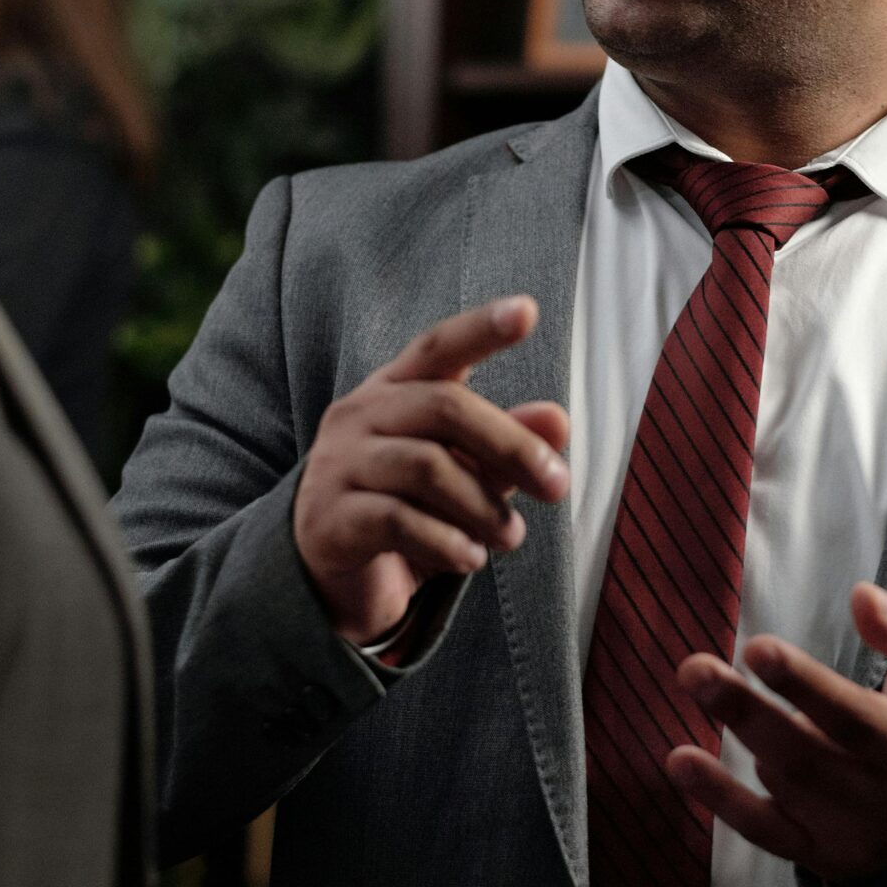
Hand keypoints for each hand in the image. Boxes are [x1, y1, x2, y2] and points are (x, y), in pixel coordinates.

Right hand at [294, 296, 569, 642]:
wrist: (331, 575)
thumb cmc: (406, 506)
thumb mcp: (463, 472)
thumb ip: (505, 444)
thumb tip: (558, 421)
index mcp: (395, 389)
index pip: (438, 348)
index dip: (481, 329)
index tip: (526, 311)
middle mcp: (361, 414)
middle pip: (444, 407)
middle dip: (510, 445)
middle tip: (558, 486)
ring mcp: (339, 464)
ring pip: (425, 467)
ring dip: (483, 506)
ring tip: (511, 535)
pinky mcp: (328, 519)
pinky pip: (397, 521)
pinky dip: (446, 541)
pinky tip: (471, 558)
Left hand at [668, 583, 886, 885]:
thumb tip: (862, 596)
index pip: (856, 721)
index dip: (805, 687)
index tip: (758, 649)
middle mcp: (884, 804)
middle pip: (806, 758)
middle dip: (746, 712)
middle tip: (695, 670)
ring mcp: (849, 837)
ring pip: (784, 789)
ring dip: (741, 735)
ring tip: (705, 683)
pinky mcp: (820, 857)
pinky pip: (763, 833)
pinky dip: (719, 799)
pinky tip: (681, 761)